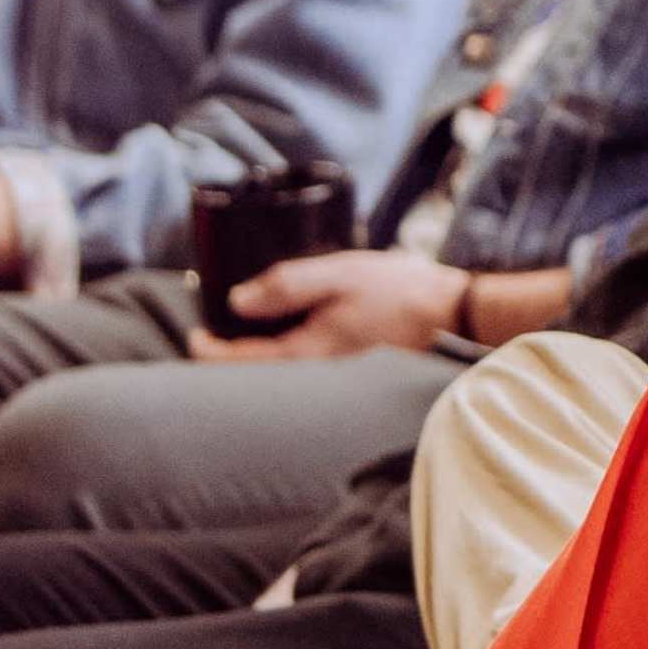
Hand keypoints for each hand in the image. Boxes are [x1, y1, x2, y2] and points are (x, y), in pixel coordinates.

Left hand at [199, 244, 472, 361]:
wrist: (453, 312)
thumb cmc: (399, 293)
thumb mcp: (338, 275)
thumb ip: (287, 284)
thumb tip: (238, 300)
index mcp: (306, 353)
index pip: (242, 363)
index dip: (210, 352)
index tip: (193, 336)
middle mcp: (315, 373)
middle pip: (257, 373)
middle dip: (230, 356)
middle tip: (209, 333)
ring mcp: (331, 372)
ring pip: (278, 370)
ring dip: (255, 352)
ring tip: (241, 328)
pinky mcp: (346, 363)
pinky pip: (301, 363)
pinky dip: (281, 348)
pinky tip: (284, 327)